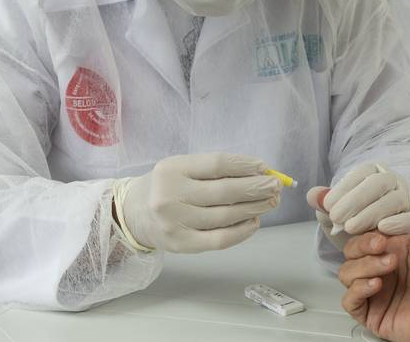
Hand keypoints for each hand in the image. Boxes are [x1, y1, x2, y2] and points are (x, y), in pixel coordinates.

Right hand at [115, 153, 279, 252]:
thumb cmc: (167, 186)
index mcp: (172, 169)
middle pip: (224, 192)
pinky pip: (219, 240)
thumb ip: (215, 169)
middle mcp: (170, 195)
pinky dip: (241, 232)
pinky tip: (254, 222)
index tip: (264, 166)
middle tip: (276, 185)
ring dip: (253, 209)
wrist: (133, 214)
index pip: (217, 164)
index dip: (245, 165)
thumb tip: (259, 171)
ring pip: (225, 217)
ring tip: (269, 202)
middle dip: (256, 188)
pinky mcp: (181, 244)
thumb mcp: (183, 168)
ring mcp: (175, 223)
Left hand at [306, 163, 409, 250]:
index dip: (344, 187)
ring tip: (351, 228)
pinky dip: (399, 222)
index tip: (327, 205)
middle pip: (379, 183)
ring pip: (394, 201)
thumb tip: (314, 196)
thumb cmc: (350, 219)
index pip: (362, 172)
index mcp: (374, 172)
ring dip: (371, 213)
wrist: (365, 244)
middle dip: (356, 200)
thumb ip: (323, 201)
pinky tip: (382, 228)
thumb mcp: (333, 210)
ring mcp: (405, 200)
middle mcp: (392, 182)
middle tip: (336, 217)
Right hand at [339, 158, 409, 341]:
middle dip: (364, 247)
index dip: (360, 227)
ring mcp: (378, 292)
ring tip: (388, 268)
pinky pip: (350, 301)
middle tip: (384, 247)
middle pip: (351, 252)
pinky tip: (377, 286)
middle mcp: (385, 269)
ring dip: (364, 267)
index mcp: (397, 247)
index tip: (362, 221)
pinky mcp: (374, 313)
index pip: (364, 233)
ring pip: (347, 274)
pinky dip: (358, 290)